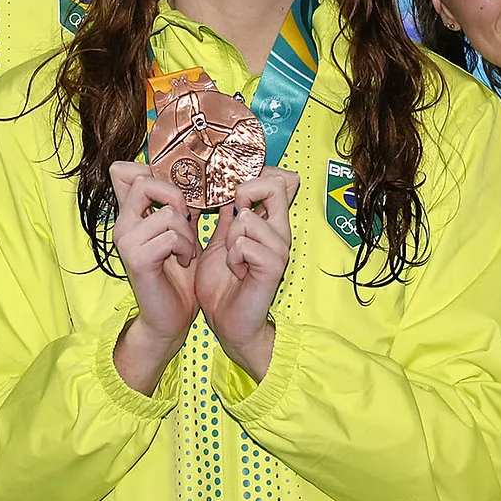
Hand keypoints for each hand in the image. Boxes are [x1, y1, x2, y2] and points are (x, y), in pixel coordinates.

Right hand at [108, 160, 200, 394]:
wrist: (171, 318)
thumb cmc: (178, 276)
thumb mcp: (183, 233)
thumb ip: (181, 206)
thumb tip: (199, 177)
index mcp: (130, 215)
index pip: (124, 172)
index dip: (150, 170)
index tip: (176, 193)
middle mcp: (121, 224)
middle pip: (143, 181)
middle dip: (175, 196)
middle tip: (186, 221)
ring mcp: (125, 241)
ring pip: (167, 213)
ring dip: (188, 233)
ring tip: (186, 251)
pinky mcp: (136, 258)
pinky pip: (170, 236)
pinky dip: (185, 248)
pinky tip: (183, 262)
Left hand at [196, 168, 299, 382]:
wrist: (228, 324)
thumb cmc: (224, 286)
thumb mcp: (221, 242)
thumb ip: (227, 217)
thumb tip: (226, 191)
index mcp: (268, 224)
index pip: (278, 181)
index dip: (254, 176)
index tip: (234, 196)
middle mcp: (279, 232)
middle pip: (276, 186)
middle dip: (245, 194)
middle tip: (234, 218)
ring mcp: (279, 249)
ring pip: (249, 219)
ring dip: (231, 238)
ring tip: (233, 258)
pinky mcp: (273, 266)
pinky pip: (245, 244)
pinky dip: (232, 257)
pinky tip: (237, 272)